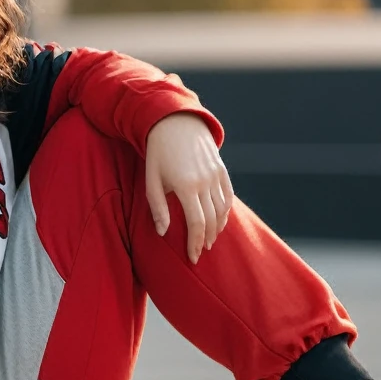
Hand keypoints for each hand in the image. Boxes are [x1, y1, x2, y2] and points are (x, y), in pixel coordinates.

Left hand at [145, 113, 234, 262]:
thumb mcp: (151, 180)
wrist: (175, 122)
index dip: (195, 243)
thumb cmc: (158, 153)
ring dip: (217, 228)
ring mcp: (215, 175)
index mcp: (185, 185)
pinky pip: (228, 196)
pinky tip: (219, 222)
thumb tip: (163, 232)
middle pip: (212, 220)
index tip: (193, 257)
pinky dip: (226, 212)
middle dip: (206, 240)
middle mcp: (204, 181)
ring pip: (223, 210)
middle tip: (200, 253)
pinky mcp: (222, 169)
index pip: (196, 223)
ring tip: (209, 240)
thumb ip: (158, 207)